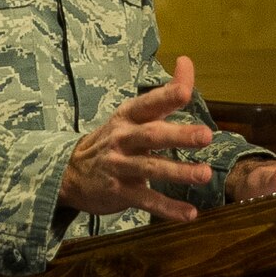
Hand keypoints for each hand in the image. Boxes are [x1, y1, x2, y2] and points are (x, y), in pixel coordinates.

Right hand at [58, 55, 215, 222]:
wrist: (69, 172)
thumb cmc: (113, 139)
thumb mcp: (133, 114)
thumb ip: (164, 94)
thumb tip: (186, 62)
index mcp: (127, 116)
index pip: (148, 103)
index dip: (167, 96)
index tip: (186, 91)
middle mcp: (122, 139)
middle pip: (151, 135)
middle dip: (179, 135)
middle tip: (206, 136)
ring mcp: (119, 166)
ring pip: (151, 169)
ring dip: (178, 172)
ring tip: (204, 175)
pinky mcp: (119, 192)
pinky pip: (146, 201)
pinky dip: (168, 208)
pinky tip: (189, 214)